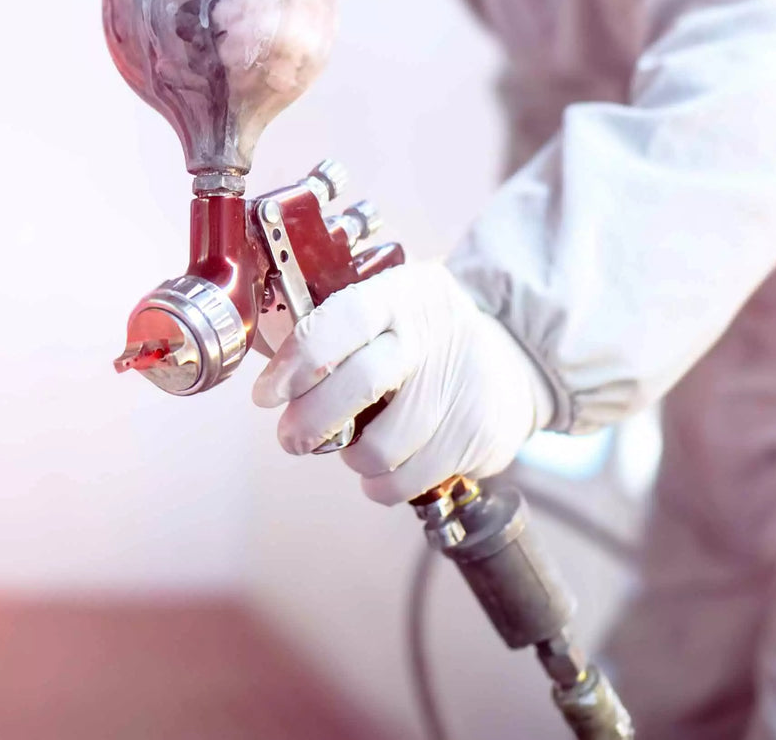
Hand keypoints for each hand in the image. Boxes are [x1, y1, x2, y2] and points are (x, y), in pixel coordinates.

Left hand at [251, 262, 554, 504]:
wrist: (509, 357)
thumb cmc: (418, 340)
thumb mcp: (382, 311)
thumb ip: (331, 336)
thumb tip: (269, 381)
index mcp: (401, 294)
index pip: (344, 319)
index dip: (298, 361)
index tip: (266, 394)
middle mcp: (437, 332)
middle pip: (361, 384)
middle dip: (311, 422)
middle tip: (292, 437)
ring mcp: (465, 384)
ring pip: (382, 447)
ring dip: (354, 457)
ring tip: (357, 445)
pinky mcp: (481, 434)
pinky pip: (409, 480)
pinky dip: (383, 483)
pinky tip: (387, 465)